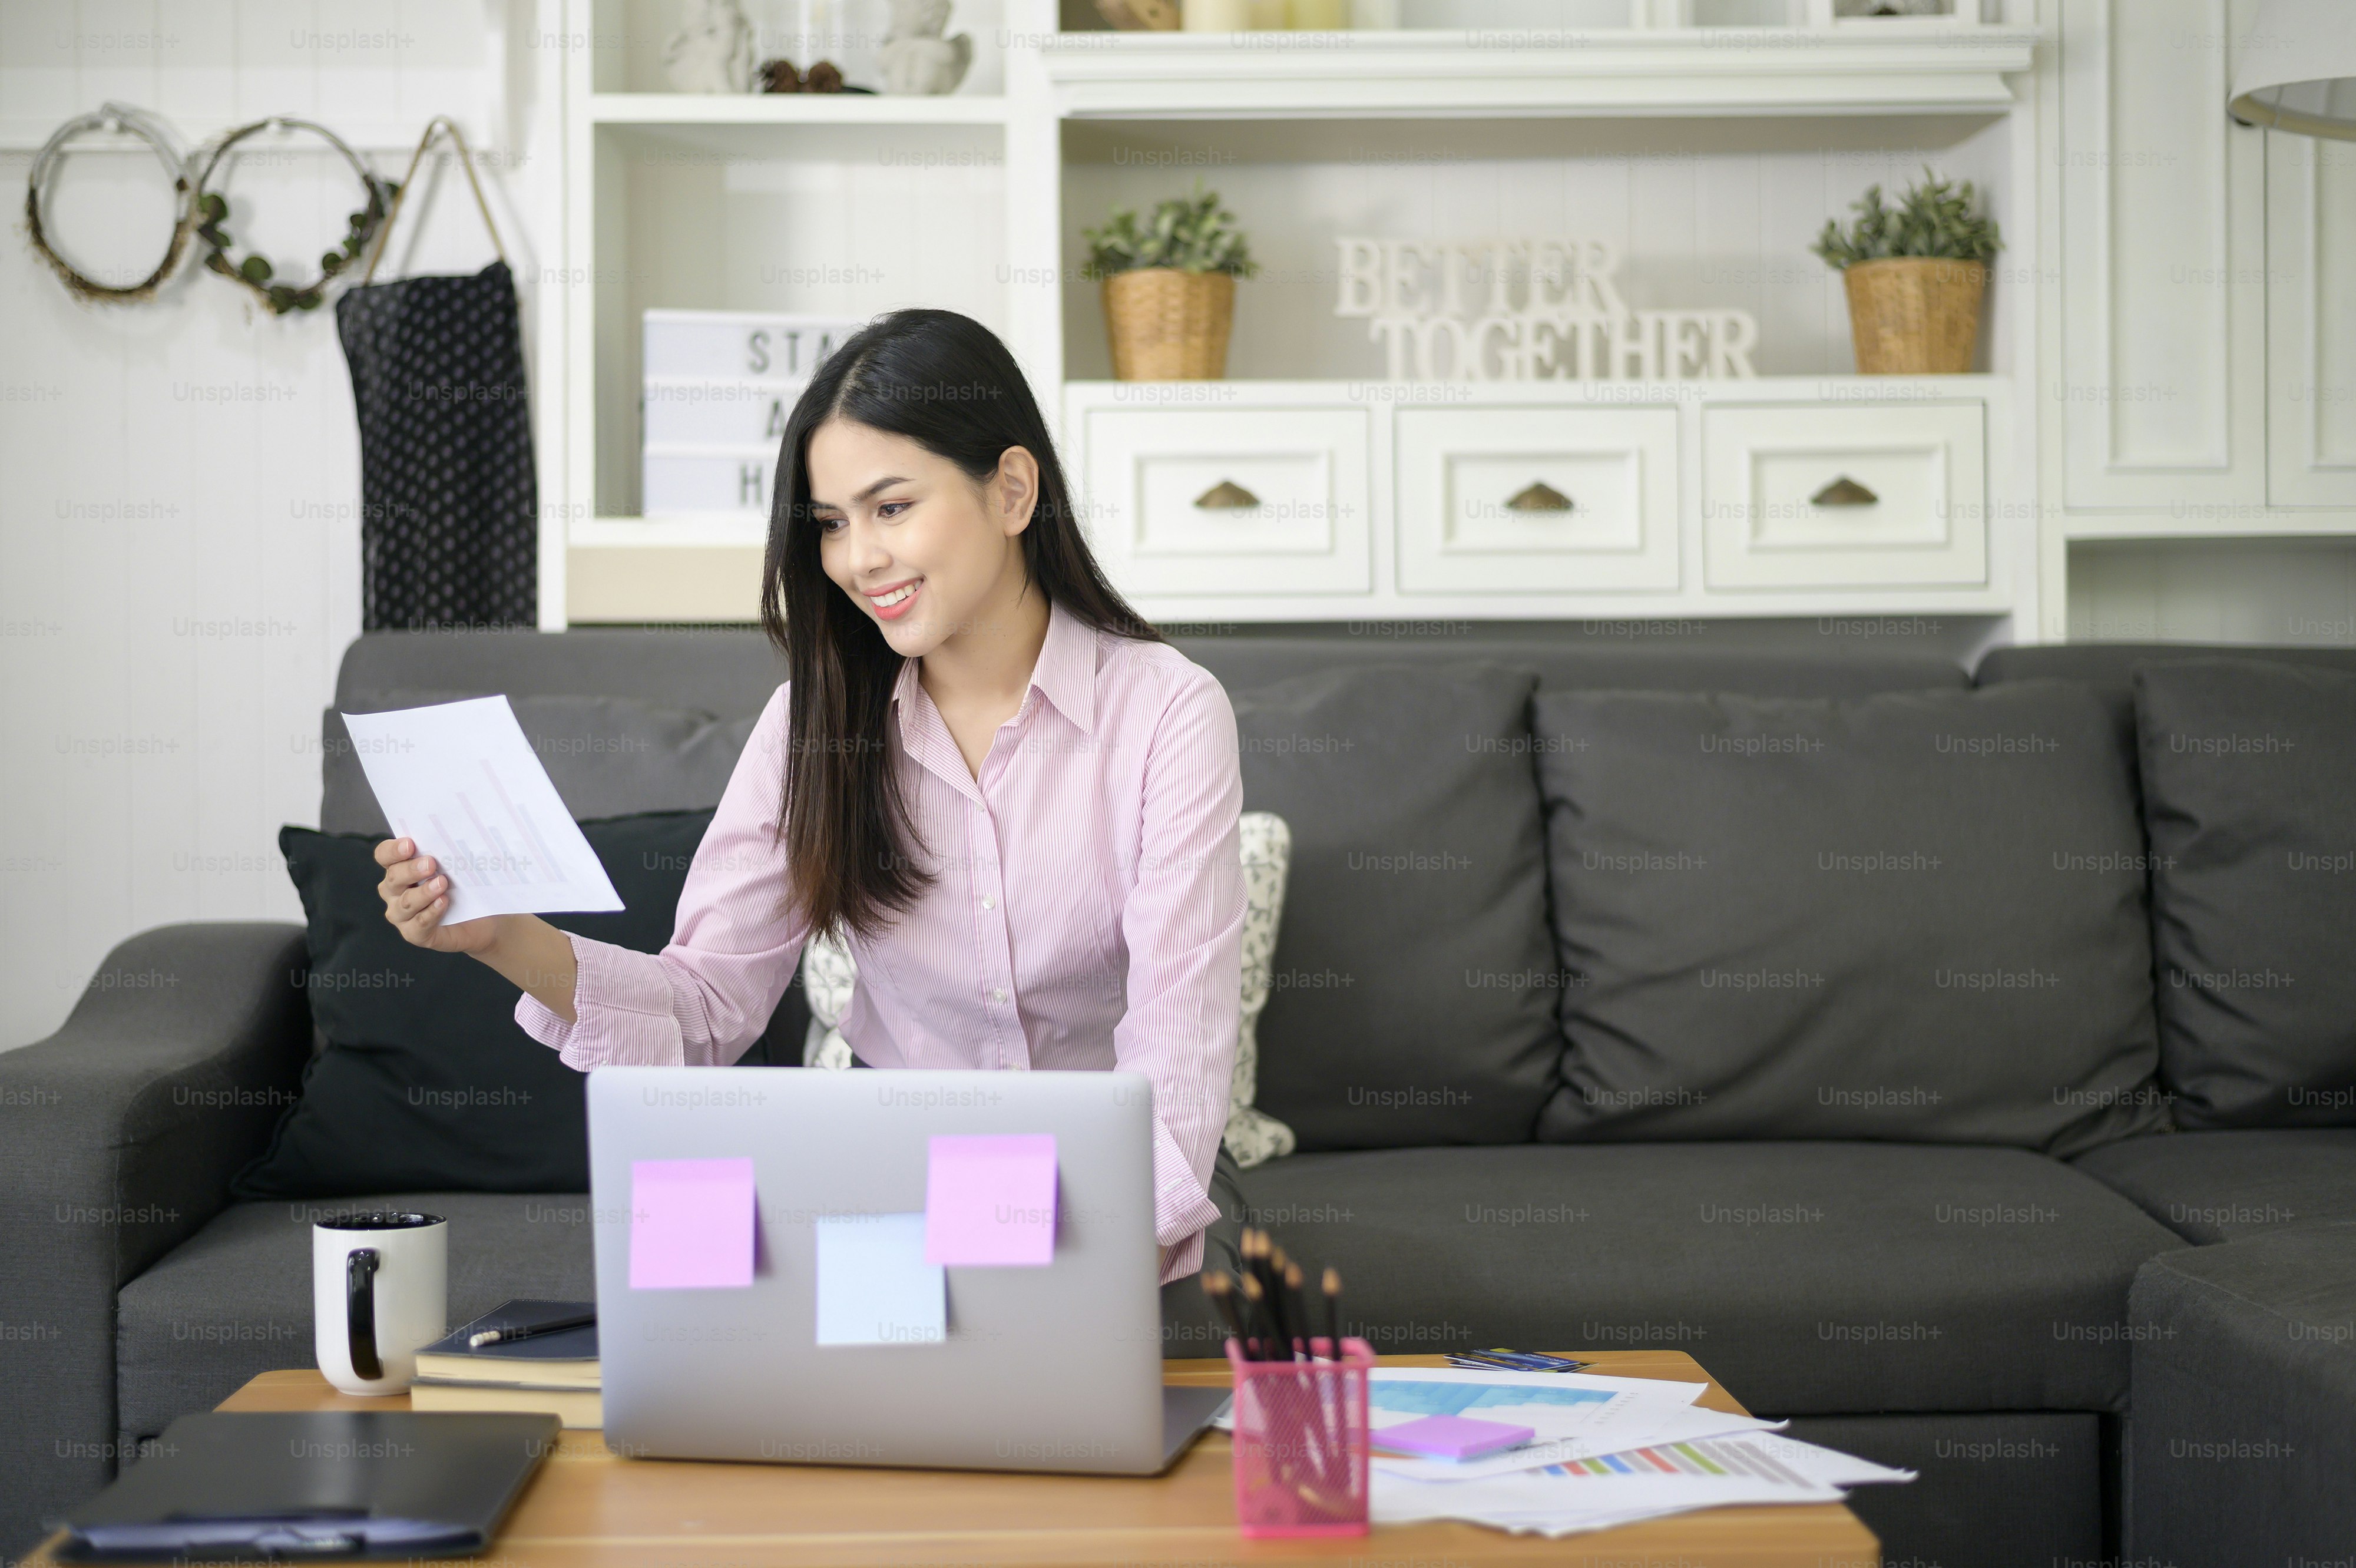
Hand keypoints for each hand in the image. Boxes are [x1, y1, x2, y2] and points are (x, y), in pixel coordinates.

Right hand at [374, 837, 503, 954]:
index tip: (410, 844)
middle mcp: (394, 892)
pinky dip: (430, 913)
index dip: (393, 850)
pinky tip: (443, 903)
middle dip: (411, 870)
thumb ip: (447, 852)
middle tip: (431, 863)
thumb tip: (455, 834)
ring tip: (442, 883)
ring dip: (423, 892)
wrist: (485, 919)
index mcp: (399, 869)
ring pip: (404, 903)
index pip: (384, 856)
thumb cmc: (465, 887)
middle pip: (393, 879)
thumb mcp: (457, 866)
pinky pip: (417, 925)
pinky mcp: (415, 934)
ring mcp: (402, 915)